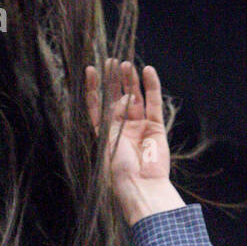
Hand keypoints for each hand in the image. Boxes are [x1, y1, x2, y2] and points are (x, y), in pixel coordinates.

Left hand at [85, 59, 184, 224]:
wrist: (141, 185)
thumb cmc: (119, 171)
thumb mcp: (107, 143)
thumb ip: (110, 119)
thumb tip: (123, 98)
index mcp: (105, 133)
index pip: (97, 105)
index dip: (94, 87)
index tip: (90, 70)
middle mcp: (121, 128)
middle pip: (117, 98)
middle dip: (113, 80)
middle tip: (111, 60)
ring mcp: (139, 126)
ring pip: (135, 97)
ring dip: (130, 81)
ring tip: (126, 63)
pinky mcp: (156, 127)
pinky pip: (153, 102)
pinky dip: (152, 86)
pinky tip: (148, 71)